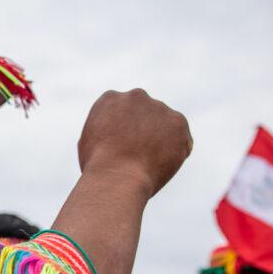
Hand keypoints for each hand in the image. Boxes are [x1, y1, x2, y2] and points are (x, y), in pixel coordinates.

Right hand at [77, 89, 192, 198]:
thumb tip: (113, 136)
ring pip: (165, 127)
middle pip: (145, 115)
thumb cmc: (98, 167)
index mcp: (110, 99)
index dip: (124, 132)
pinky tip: (160, 166)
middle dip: (145, 132)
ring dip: (161, 143)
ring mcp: (158, 107)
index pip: (123, 111)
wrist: (117, 177)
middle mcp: (136, 96)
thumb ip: (104, 132)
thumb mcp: (89, 143)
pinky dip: (177, 153)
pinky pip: (182, 140)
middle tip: (138, 158)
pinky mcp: (178, 122)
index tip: (122, 149)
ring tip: (147, 165)